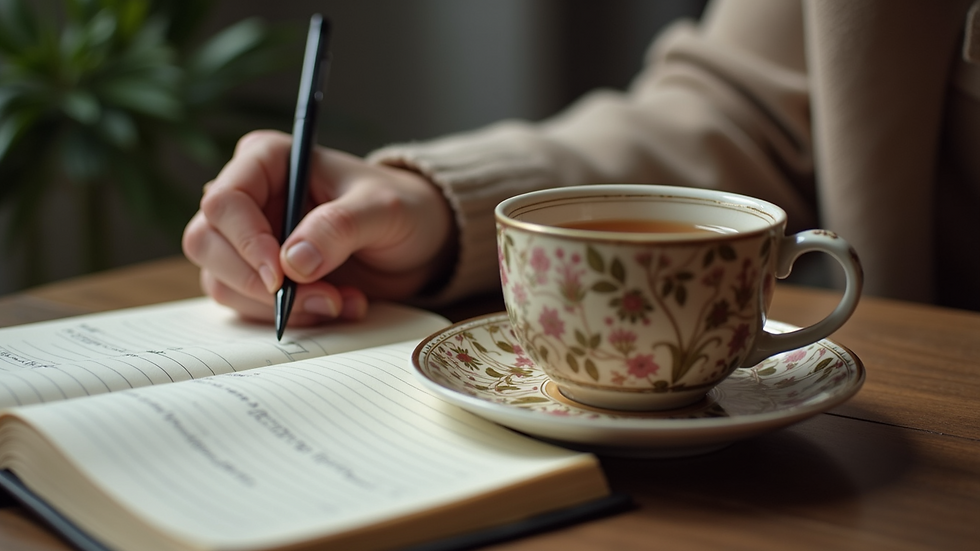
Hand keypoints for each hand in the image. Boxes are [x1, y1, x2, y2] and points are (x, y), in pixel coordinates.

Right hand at [182, 130, 455, 325]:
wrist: (421, 241)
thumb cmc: (402, 207)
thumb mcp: (383, 209)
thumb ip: (340, 227)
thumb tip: (292, 262)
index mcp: (267, 159)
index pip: (223, 200)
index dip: (245, 242)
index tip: (282, 276)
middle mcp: (248, 197)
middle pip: (206, 243)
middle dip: (258, 283)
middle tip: (322, 297)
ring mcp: (248, 239)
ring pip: (223, 282)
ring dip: (280, 306)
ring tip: (342, 301)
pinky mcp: (259, 275)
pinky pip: (249, 306)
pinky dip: (293, 317)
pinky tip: (339, 305)